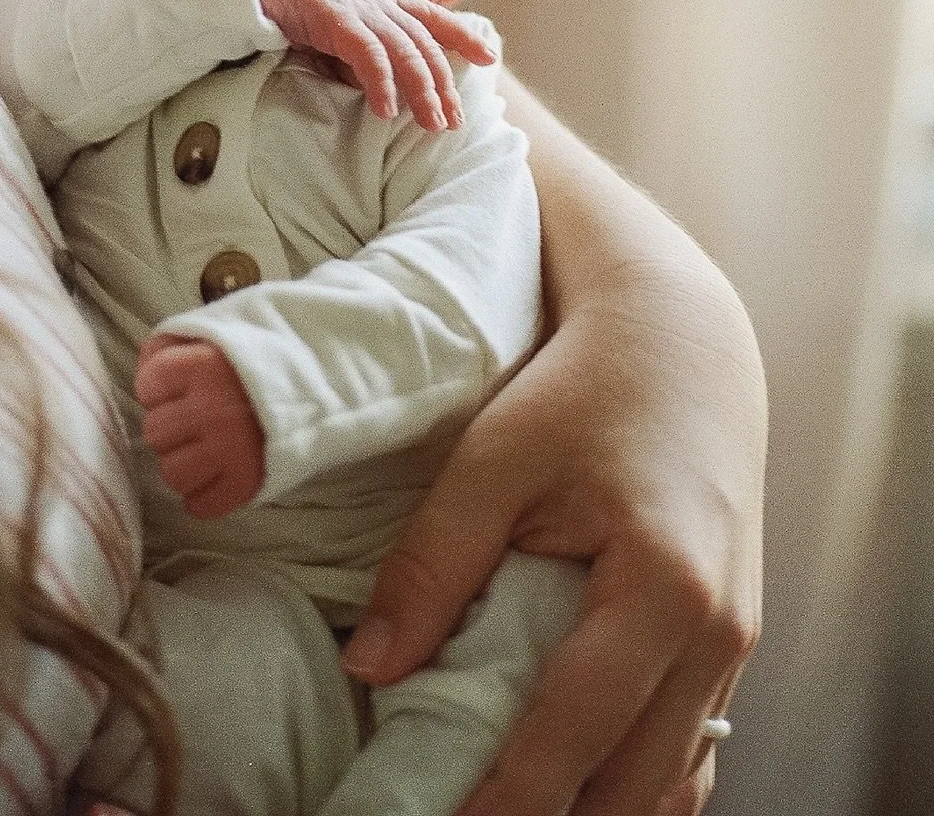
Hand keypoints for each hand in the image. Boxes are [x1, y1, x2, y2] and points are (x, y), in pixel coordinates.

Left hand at [134, 335, 265, 518]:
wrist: (322, 383)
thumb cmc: (262, 356)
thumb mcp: (217, 331)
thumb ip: (172, 343)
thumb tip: (143, 370)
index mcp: (203, 366)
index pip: (148, 385)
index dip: (159, 387)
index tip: (181, 385)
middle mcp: (211, 409)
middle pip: (155, 433)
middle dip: (171, 426)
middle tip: (196, 419)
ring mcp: (228, 450)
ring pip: (172, 473)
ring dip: (184, 463)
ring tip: (205, 449)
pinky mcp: (246, 483)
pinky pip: (201, 506)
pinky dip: (203, 496)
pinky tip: (215, 476)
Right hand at [254, 0, 495, 130]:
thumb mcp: (333, 28)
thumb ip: (354, 55)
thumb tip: (373, 91)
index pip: (432, 16)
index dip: (463, 35)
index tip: (489, 57)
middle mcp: (378, 1)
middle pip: (426, 45)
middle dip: (445, 84)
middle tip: (456, 121)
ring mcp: (360, 7)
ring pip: (407, 52)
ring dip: (423, 91)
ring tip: (433, 125)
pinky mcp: (336, 17)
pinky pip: (369, 54)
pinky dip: (381, 82)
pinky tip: (387, 111)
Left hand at [341, 256, 763, 815]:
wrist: (680, 340)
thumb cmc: (584, 386)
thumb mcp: (493, 460)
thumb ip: (432, 563)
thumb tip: (372, 668)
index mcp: (664, 586)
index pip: (576, 732)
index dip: (509, 798)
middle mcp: (719, 633)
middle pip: (636, 787)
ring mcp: (737, 644)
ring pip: (672, 782)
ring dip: (596, 805)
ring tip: (506, 801)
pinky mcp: (732, 640)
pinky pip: (690, 747)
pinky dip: (633, 778)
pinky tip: (568, 775)